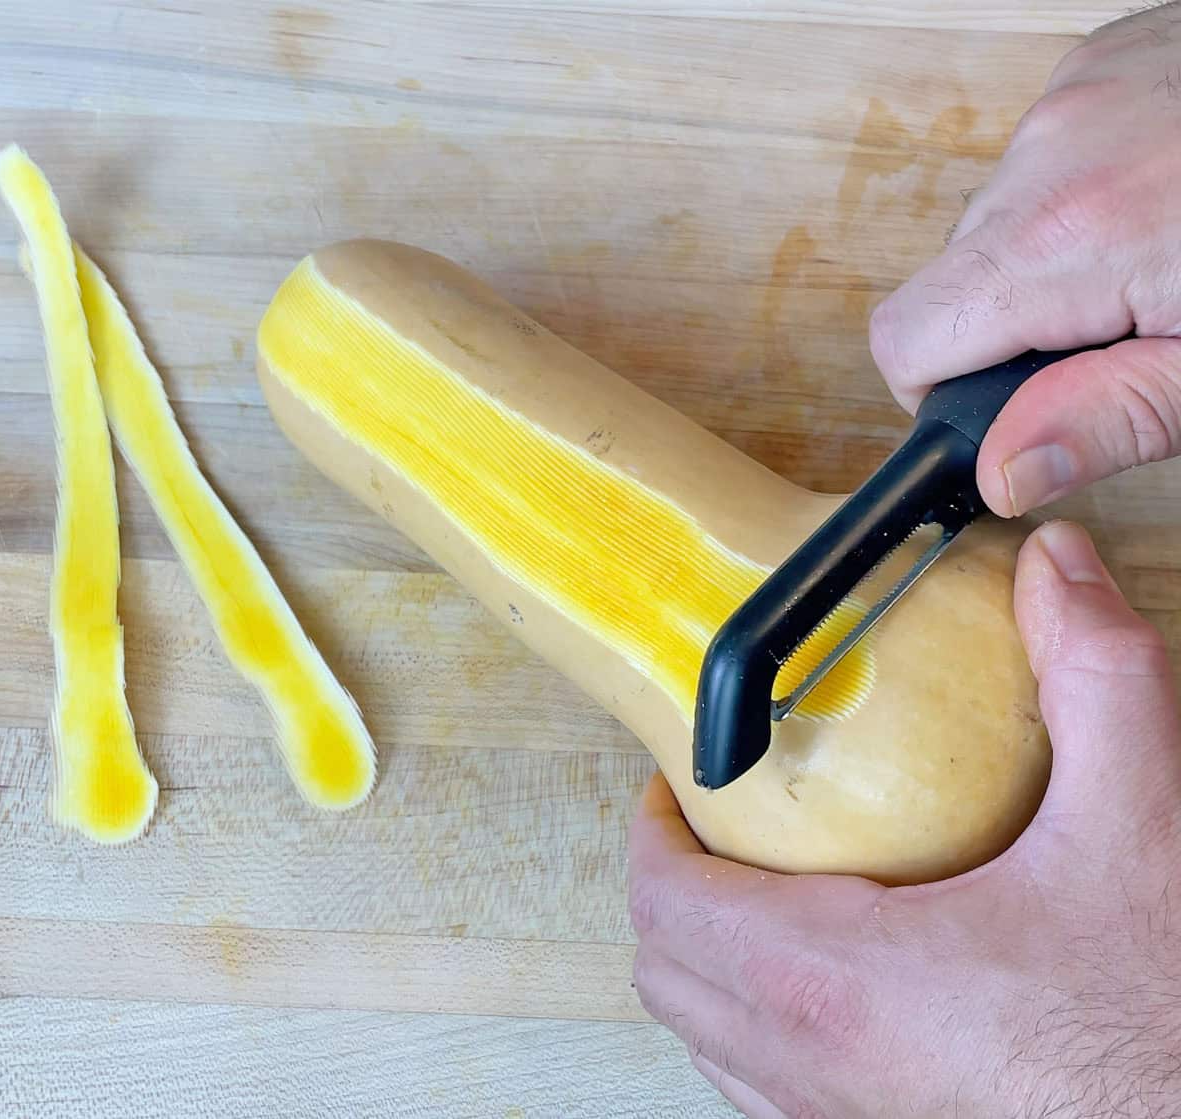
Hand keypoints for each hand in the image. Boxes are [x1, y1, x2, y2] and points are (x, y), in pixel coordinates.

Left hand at [629, 520, 1180, 1116]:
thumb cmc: (1172, 1025)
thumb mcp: (1142, 826)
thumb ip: (1094, 681)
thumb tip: (1054, 567)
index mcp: (845, 984)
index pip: (669, 901)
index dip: (654, 830)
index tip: (678, 782)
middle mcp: (823, 1074)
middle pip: (668, 972)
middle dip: (672, 885)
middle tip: (714, 825)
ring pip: (708, 1041)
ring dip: (707, 958)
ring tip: (758, 892)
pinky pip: (764, 1092)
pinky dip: (757, 1026)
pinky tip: (828, 980)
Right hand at [869, 4, 1180, 516]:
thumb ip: (1108, 420)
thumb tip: (999, 471)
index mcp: (1068, 239)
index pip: (905, 338)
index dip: (938, 394)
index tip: (1010, 407)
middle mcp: (1052, 149)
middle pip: (952, 280)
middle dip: (1015, 326)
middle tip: (1126, 336)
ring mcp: (1076, 92)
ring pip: (998, 218)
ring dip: (1052, 259)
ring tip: (1159, 258)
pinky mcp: (1103, 60)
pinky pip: (1046, 157)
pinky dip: (1083, 194)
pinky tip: (1164, 198)